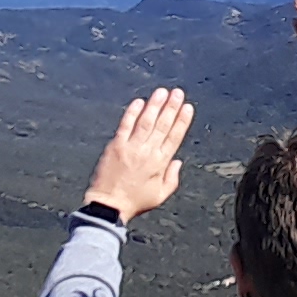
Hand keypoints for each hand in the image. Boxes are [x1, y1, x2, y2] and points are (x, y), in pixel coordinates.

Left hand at [84, 87, 195, 219]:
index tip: (188, 107)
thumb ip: (172, 178)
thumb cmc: (134, 202)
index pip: (175, 137)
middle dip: (171, 107)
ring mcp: (131, 147)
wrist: (109, 205)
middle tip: (178, 93)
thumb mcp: (160, 195)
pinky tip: (139, 102)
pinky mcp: (116, 145)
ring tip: (162, 92)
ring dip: (155, 105)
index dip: (182, 120)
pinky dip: (132, 112)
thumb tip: (178, 161)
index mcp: (160, 163)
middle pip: (163, 125)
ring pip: (146, 121)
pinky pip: (125, 125)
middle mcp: (148, 152)